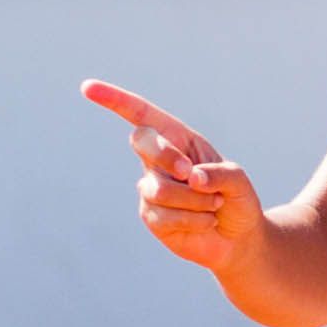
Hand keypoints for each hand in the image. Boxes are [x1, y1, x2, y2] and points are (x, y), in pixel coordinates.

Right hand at [84, 80, 263, 275]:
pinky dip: (193, 219)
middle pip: (142, 142)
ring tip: (214, 206)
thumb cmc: (237, 199)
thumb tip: (191, 178)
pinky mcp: (151, 216)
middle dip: (164, 154)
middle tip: (190, 173)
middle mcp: (159, 160)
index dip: (115, 100)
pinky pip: (164, 215)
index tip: (87, 88)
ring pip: (159, 188)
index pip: (141, 114)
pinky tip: (206, 222)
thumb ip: (219, 173)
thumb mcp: (238, 180)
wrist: (237, 238)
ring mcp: (151, 188)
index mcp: (178, 139)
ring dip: (195, 200)